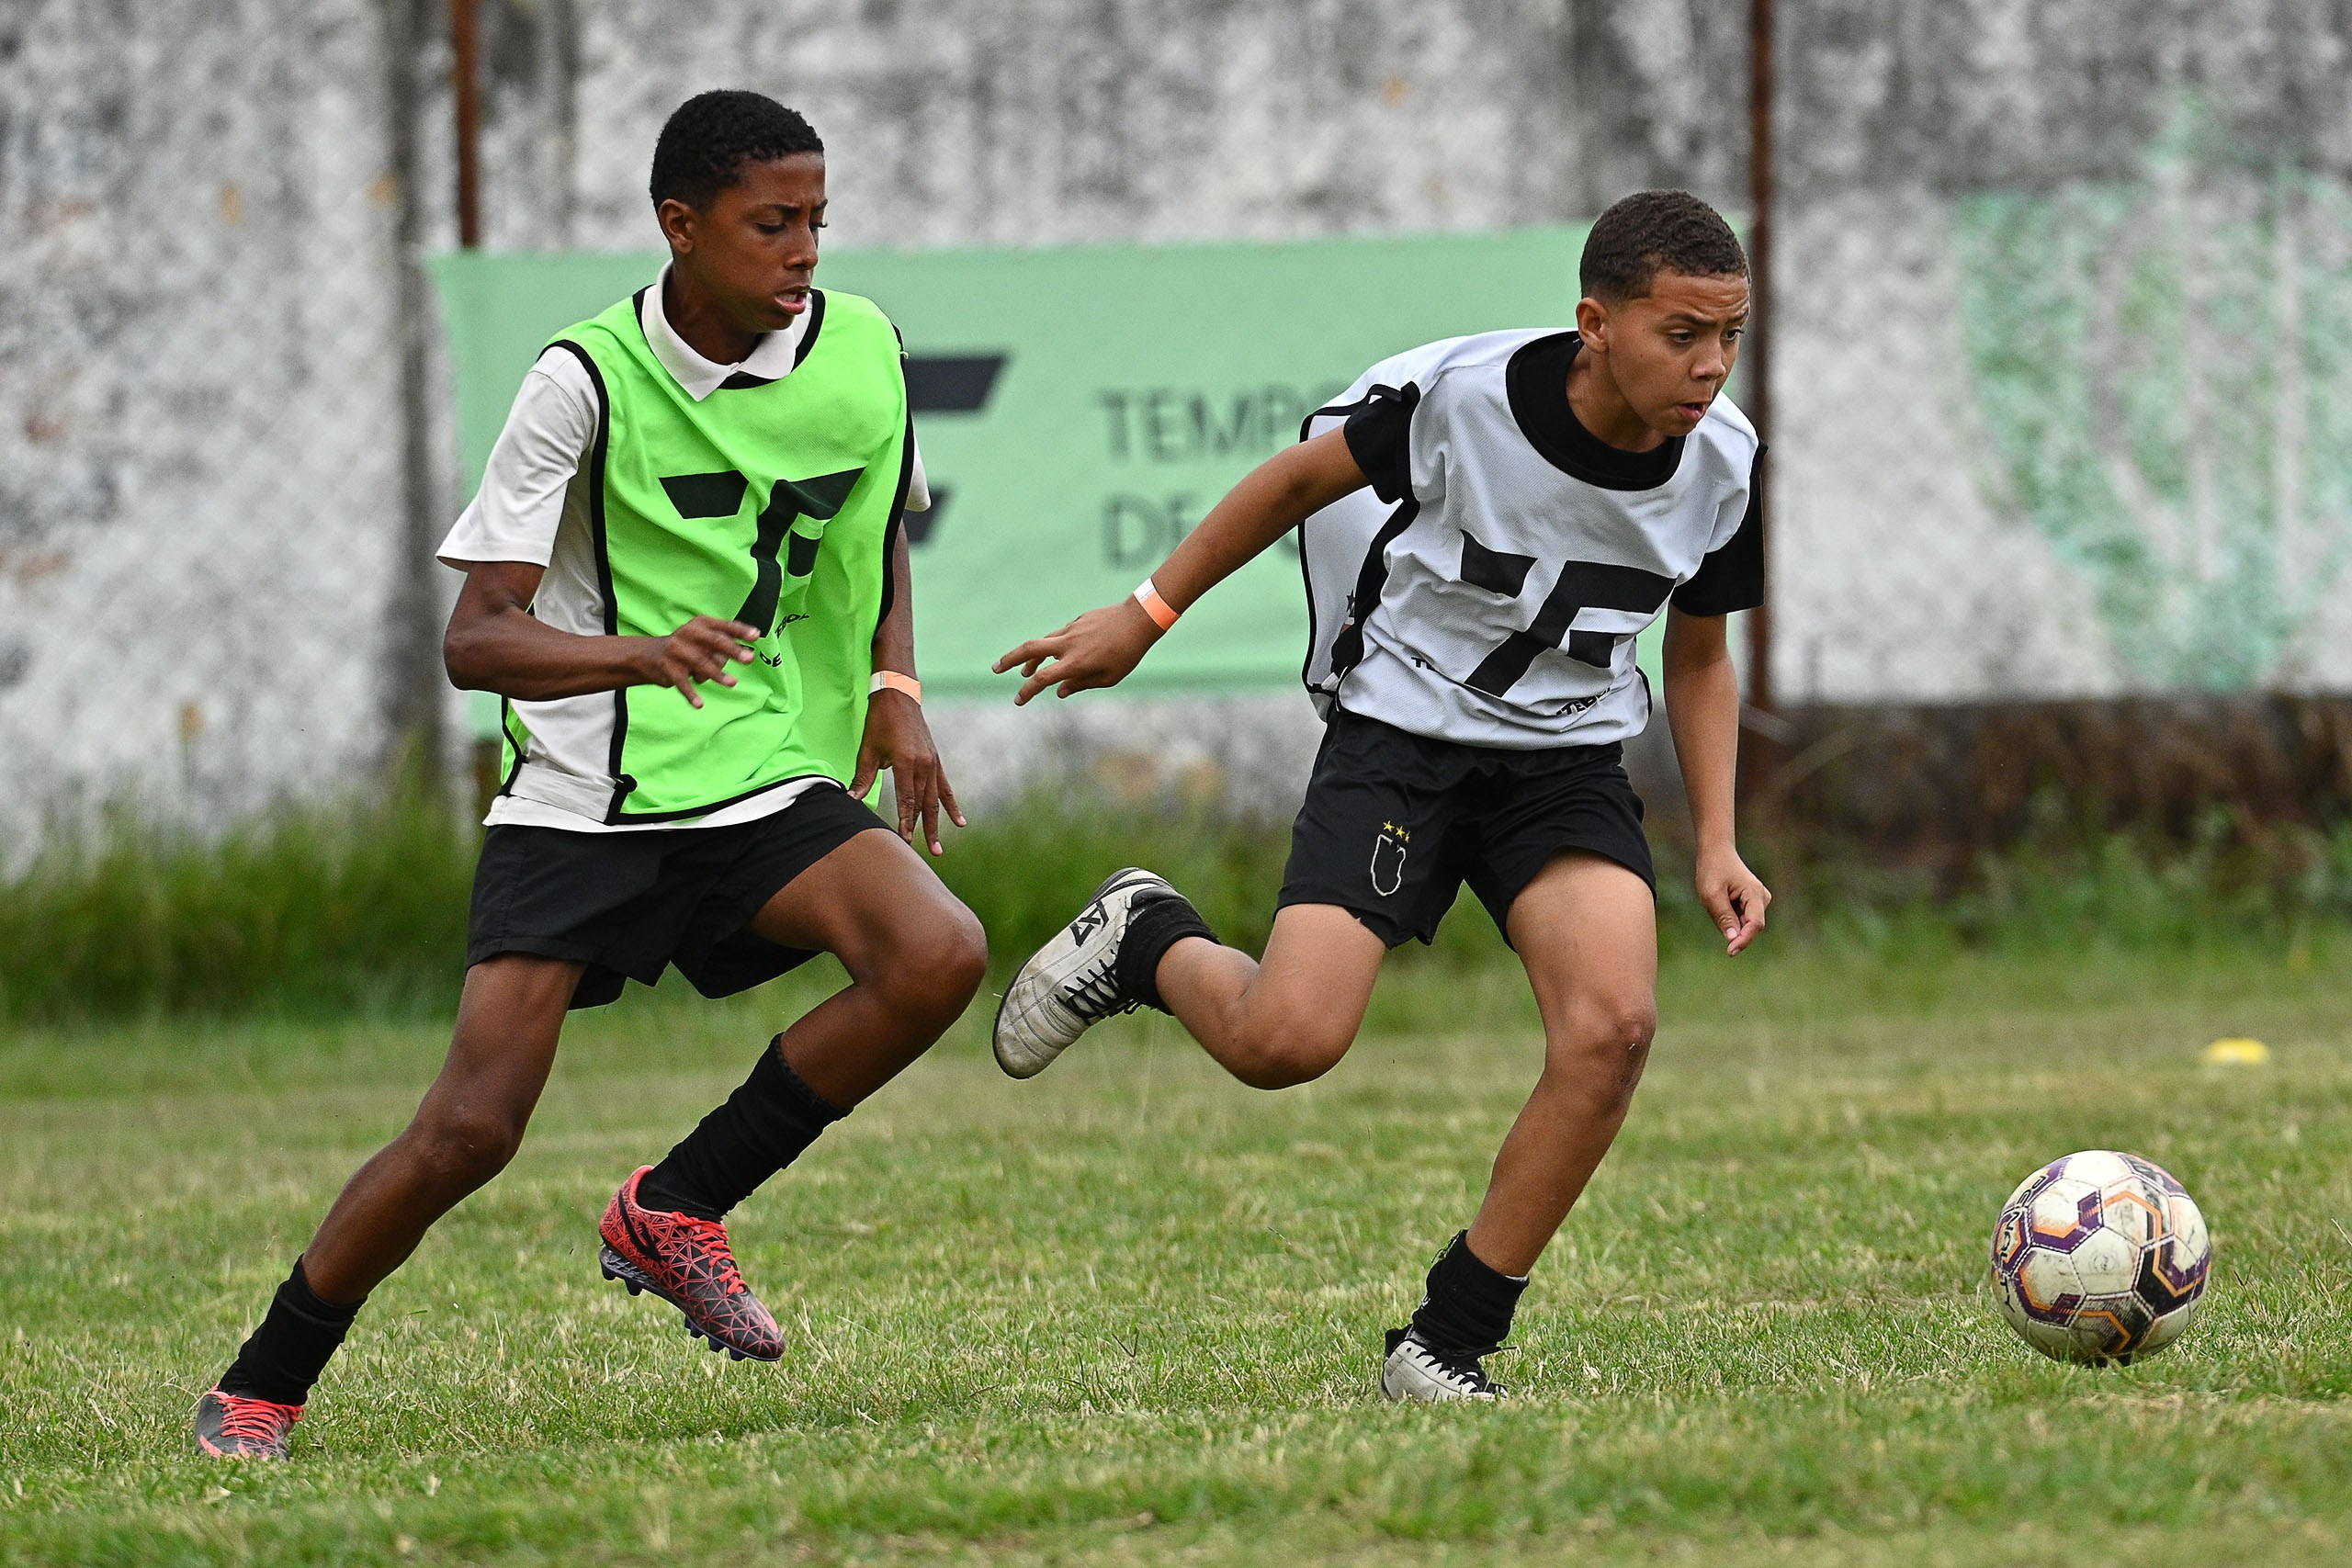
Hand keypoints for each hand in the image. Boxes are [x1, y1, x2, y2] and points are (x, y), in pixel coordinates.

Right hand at [641, 616, 757, 707]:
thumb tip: (747, 654)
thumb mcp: (704, 641)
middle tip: (749, 659)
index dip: (741, 631)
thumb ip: (724, 646)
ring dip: (718, 674)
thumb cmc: (688, 648)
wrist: (651, 655)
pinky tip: (699, 704)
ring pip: (702, 663)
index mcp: (702, 624)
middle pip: (715, 641)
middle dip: (733, 650)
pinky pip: (683, 683)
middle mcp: (689, 633)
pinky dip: (691, 694)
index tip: (756, 636)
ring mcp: (677, 650)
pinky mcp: (669, 668)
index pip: (725, 626)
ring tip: (732, 683)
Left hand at [850, 687, 965, 854]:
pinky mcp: (936, 761)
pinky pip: (945, 788)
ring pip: (936, 800)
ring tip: (939, 847)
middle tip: (930, 853)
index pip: (907, 799)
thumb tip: (850, 801)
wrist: (898, 696)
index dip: (906, 821)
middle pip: (925, 804)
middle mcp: (924, 764)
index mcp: (906, 762)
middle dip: (925, 829)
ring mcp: (933, 763)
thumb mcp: (868, 750)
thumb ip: (863, 778)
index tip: (905, 839)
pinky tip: (960, 823)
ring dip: (938, 824)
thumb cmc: (880, 722)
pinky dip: (952, 806)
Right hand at [993, 598, 1163, 704]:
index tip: (1018, 700)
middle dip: (1009, 659)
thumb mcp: (1108, 678)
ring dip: (1031, 656)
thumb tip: (1059, 691)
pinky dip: (1056, 646)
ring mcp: (1071, 630)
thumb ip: (1081, 685)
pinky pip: (1061, 635)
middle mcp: (1068, 645)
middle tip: (995, 669)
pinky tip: (1063, 653)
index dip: (1027, 691)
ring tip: (1025, 669)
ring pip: (1043, 642)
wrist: (1139, 621)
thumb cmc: (1127, 654)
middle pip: (1029, 650)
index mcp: (1075, 663)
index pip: (1042, 679)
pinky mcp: (1077, 621)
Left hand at [1695, 844, 1770, 955]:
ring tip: (1717, 899)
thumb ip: (1724, 917)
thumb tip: (1733, 939)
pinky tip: (1721, 900)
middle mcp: (1761, 898)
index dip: (1744, 940)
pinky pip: (1740, 918)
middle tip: (1714, 907)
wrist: (1716, 853)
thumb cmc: (1713, 871)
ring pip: (1743, 923)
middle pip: (1749, 926)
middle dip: (1731, 927)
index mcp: (1755, 894)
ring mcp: (1758, 901)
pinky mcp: (1752, 903)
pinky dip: (1728, 916)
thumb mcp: (1712, 895)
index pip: (1755, 924)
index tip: (1730, 951)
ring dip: (1728, 920)